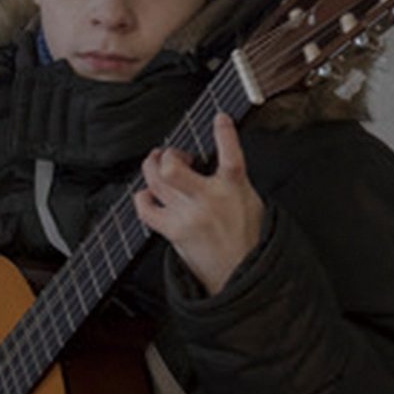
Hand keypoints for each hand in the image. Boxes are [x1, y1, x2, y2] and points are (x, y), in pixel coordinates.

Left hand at [134, 113, 263, 294]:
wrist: (241, 275)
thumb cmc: (247, 238)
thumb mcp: (251, 200)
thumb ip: (232, 179)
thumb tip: (216, 160)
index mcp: (234, 188)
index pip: (230, 152)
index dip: (224, 131)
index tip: (219, 118)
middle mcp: (208, 199)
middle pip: (173, 168)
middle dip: (169, 155)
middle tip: (173, 155)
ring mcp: (187, 216)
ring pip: (156, 182)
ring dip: (152, 166)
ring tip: (157, 163)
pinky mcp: (173, 232)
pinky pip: (146, 211)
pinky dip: (142, 198)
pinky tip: (148, 195)